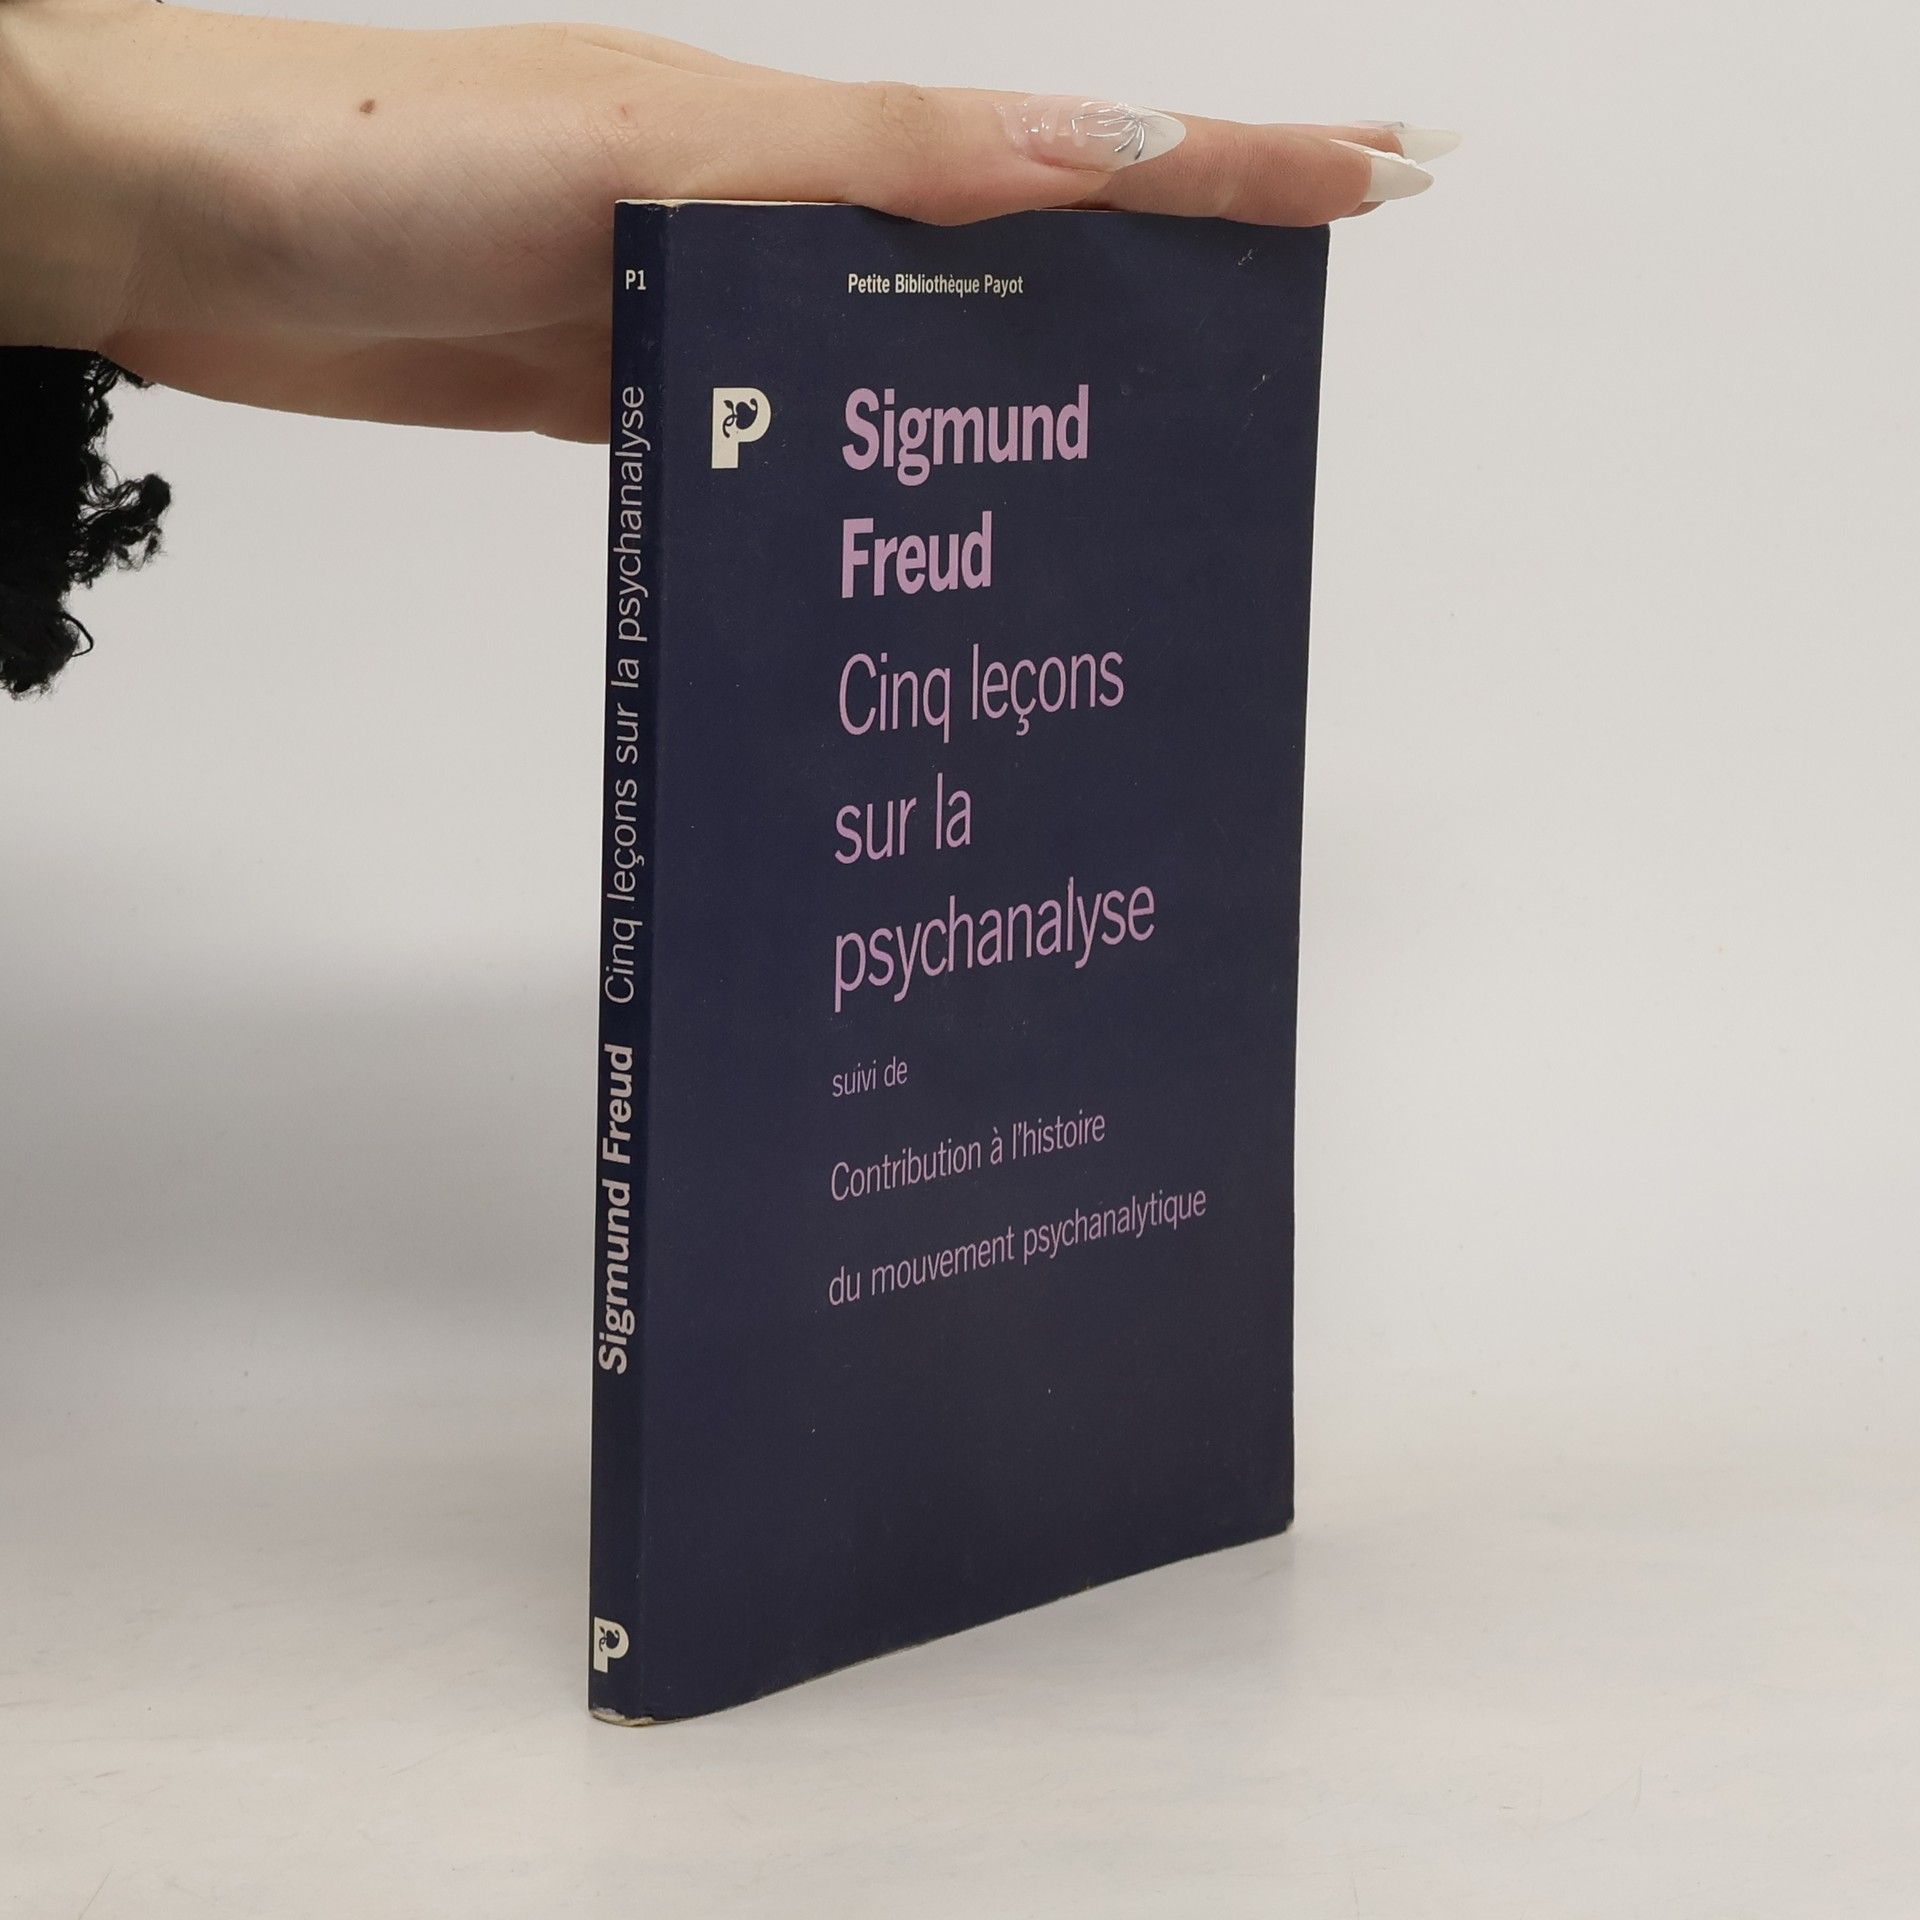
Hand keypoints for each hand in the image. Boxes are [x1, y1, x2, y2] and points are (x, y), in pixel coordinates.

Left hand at [0, 0, 1452, 439]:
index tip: (1369, 179)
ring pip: (903, 364)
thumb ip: (863, 172)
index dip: (1219, 168)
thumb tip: (1090, 157)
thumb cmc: (382, 157)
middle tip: (1288, 347)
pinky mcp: (628, 398)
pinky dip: (865, 482)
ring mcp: (702, 317)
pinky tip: (913, 535)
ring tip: (1140, 475)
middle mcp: (768, 223)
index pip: (1055, 152)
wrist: (174, 219)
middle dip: (1159, 284)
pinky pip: (783, 445)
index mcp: (796, 144)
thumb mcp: (651, 148)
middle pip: (1005, 257)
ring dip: (1020, 404)